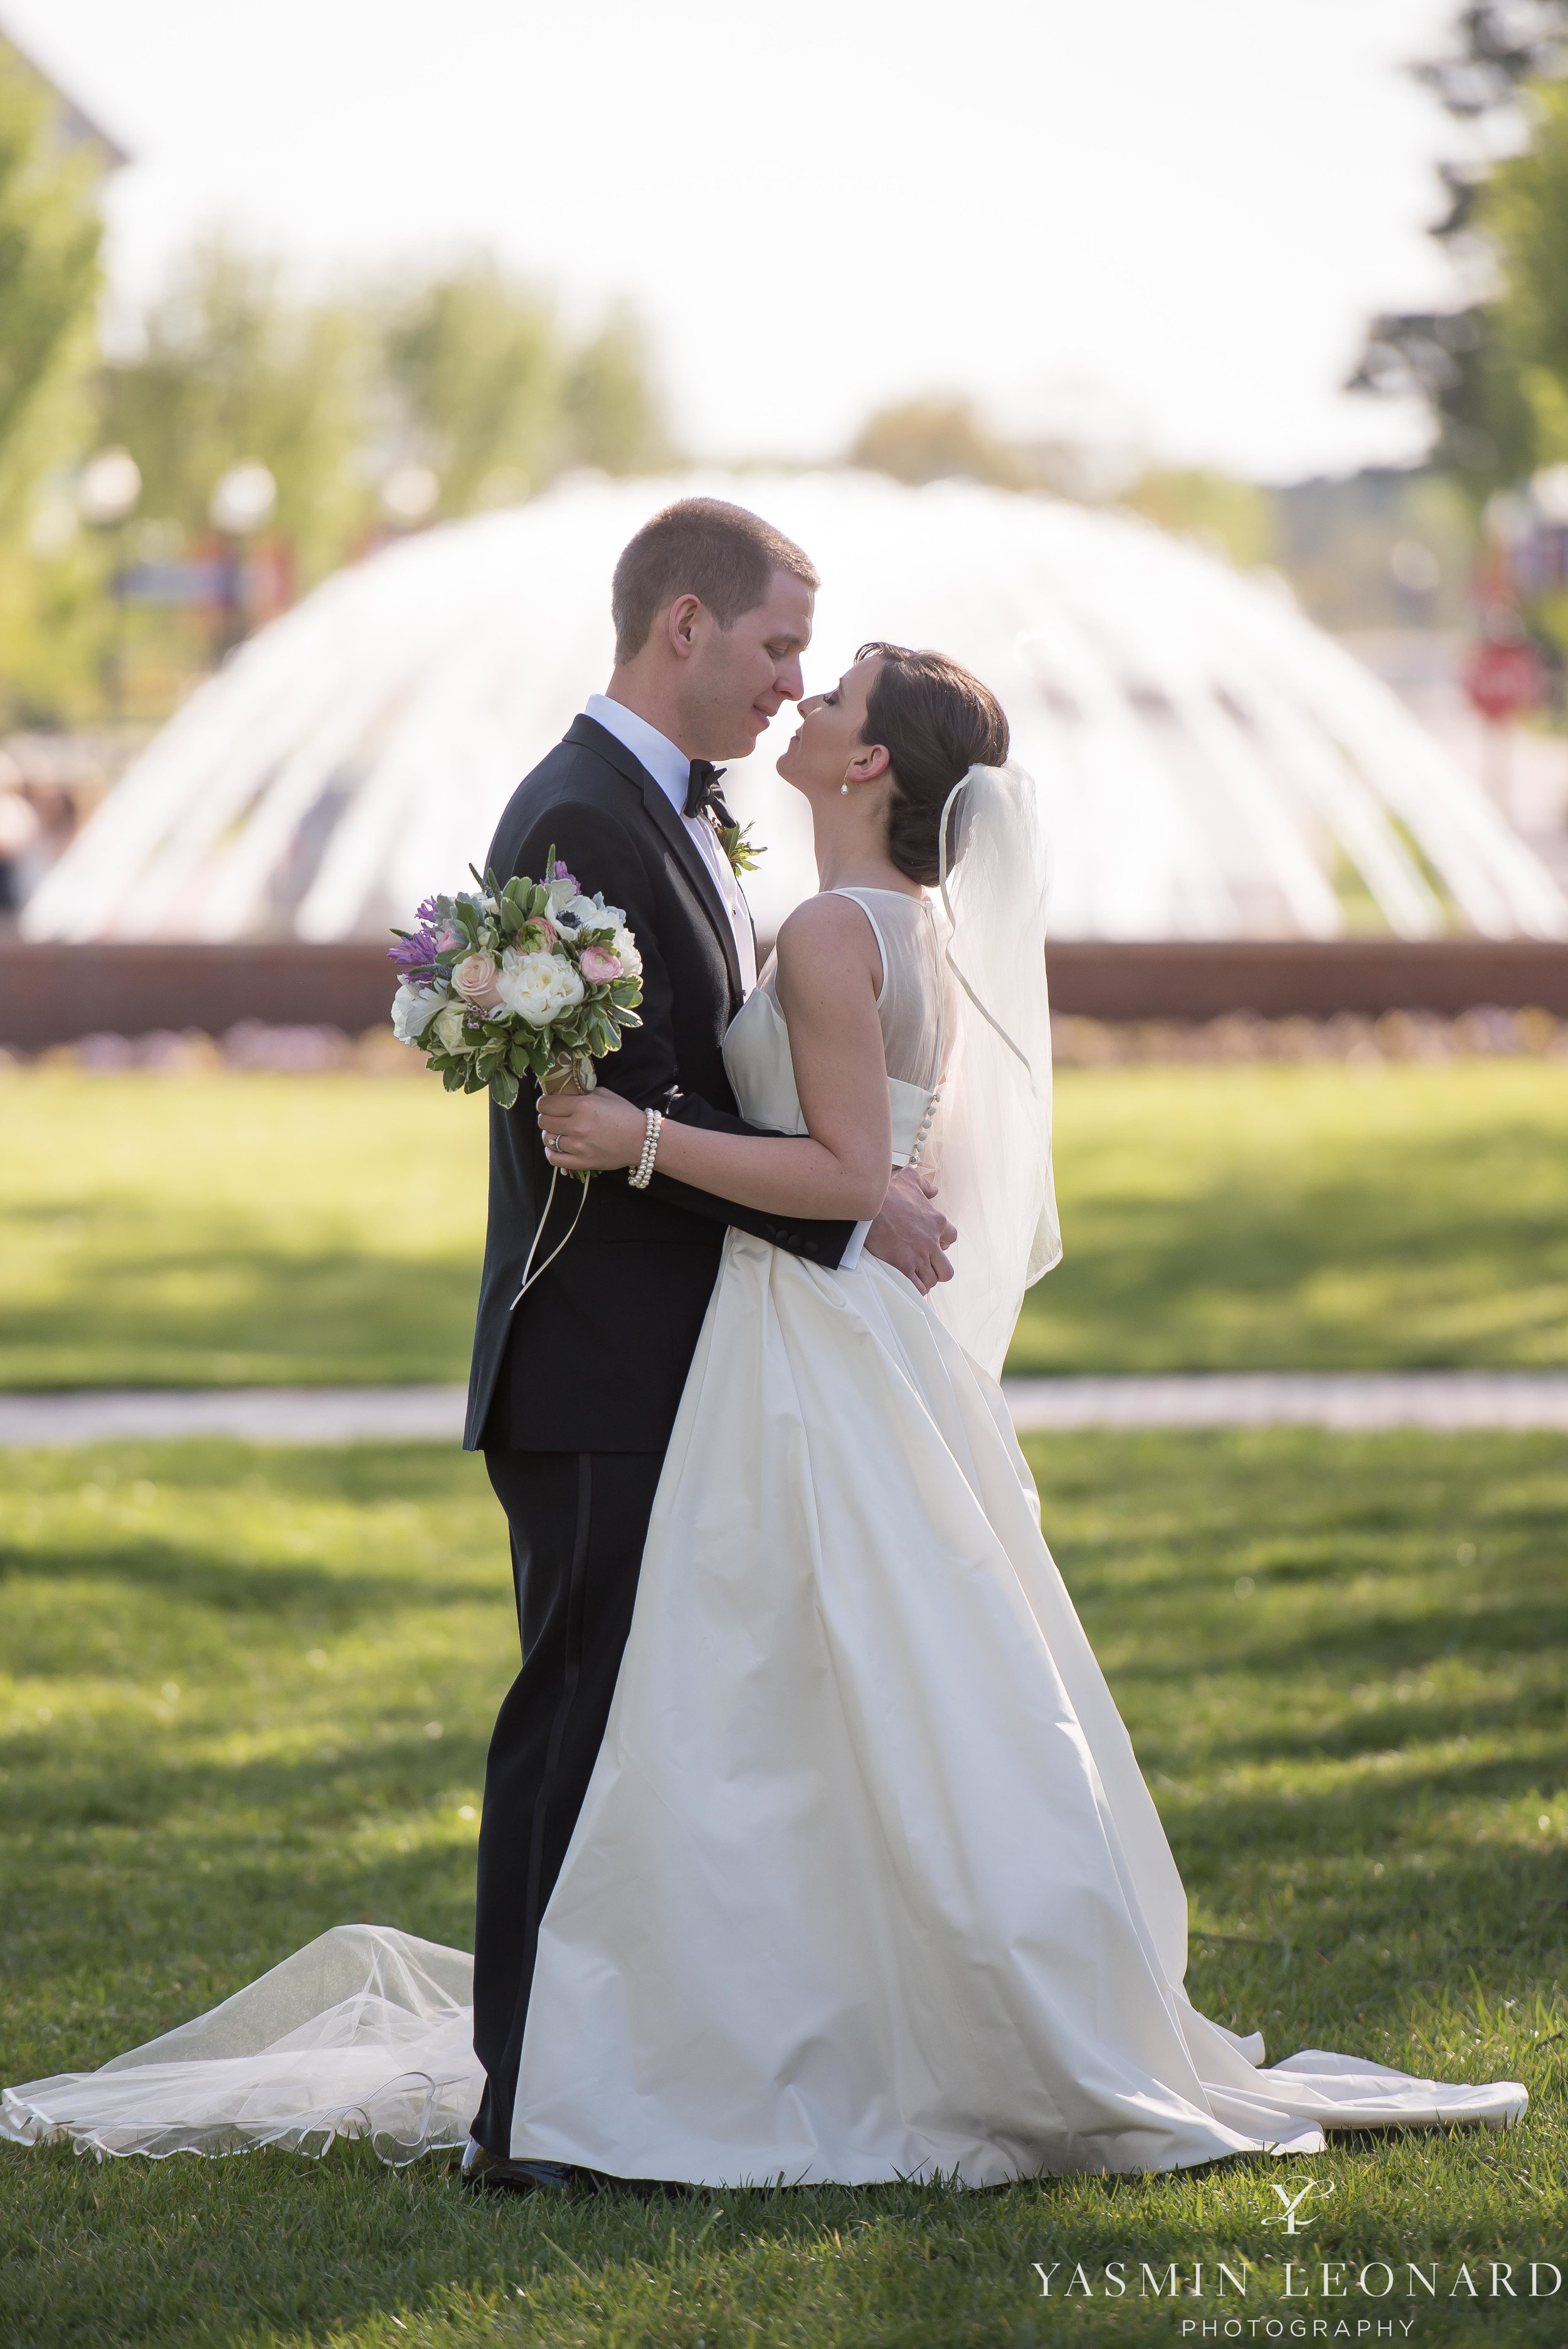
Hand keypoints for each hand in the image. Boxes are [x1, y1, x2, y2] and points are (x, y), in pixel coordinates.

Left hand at [538, 1086, 645, 1171]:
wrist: (642, 1140)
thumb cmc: (624, 1114)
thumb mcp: (604, 1095)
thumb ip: (581, 1093)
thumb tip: (562, 1093)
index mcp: (582, 1105)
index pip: (546, 1104)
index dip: (544, 1103)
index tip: (549, 1104)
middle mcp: (577, 1125)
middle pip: (543, 1121)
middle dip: (546, 1117)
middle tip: (555, 1117)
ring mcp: (578, 1146)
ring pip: (547, 1139)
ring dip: (550, 1134)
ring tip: (559, 1131)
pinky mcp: (582, 1162)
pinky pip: (553, 1158)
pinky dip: (551, 1151)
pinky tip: (557, 1146)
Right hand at [863, 1166, 955, 1293]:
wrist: (867, 1206)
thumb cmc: (886, 1193)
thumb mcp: (909, 1180)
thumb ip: (924, 1185)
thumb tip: (933, 1190)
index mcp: (936, 1222)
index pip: (951, 1238)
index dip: (942, 1244)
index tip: (931, 1245)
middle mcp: (931, 1242)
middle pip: (946, 1268)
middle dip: (936, 1270)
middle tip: (924, 1267)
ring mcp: (918, 1257)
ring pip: (931, 1280)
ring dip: (923, 1280)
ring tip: (912, 1276)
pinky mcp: (903, 1267)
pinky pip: (917, 1288)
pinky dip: (913, 1289)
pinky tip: (905, 1283)